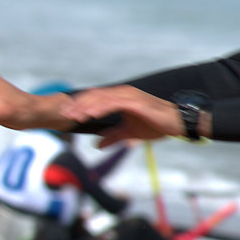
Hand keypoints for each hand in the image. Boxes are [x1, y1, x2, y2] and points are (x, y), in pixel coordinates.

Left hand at [64, 85, 182, 145]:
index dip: (79, 106)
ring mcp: (129, 96)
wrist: (177, 123)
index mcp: (120, 98)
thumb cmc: (156, 125)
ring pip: (101, 99)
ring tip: (73, 116)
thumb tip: (97, 145)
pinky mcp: (136, 102)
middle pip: (94, 97)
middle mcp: (123, 93)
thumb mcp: (130, 133)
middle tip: (62, 115)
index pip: (94, 99)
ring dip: (85, 107)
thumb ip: (113, 137)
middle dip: (77, 106)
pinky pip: (114, 103)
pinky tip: (91, 115)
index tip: (65, 115)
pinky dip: (101, 108)